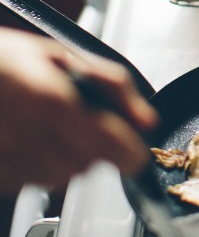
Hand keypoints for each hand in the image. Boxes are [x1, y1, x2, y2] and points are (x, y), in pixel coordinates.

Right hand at [0, 27, 157, 193]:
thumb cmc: (1, 60)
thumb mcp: (59, 55)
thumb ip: (112, 86)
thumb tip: (146, 119)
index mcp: (50, 100)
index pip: (106, 145)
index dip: (128, 154)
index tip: (135, 155)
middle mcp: (27, 134)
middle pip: (85, 165)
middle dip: (92, 148)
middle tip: (80, 123)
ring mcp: (7, 157)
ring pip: (60, 178)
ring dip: (66, 158)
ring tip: (50, 128)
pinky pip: (30, 181)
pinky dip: (37, 165)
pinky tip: (27, 139)